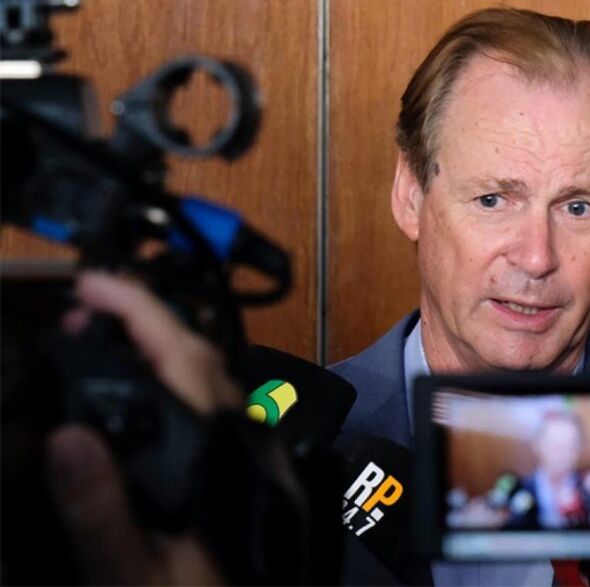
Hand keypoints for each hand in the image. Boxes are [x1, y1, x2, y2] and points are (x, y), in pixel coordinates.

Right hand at [48, 271, 242, 583]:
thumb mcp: (132, 575)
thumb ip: (101, 509)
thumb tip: (69, 438)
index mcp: (218, 455)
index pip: (180, 357)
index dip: (136, 309)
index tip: (94, 286)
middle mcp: (249, 445)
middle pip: (203, 359)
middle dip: (146, 319)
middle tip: (91, 309)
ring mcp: (262, 457)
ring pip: (221, 380)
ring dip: (169, 349)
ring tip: (114, 342)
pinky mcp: (266, 475)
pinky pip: (229, 409)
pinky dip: (189, 385)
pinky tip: (163, 400)